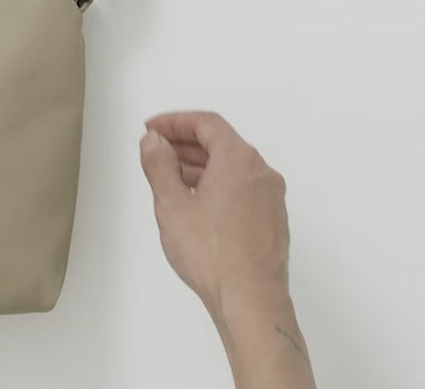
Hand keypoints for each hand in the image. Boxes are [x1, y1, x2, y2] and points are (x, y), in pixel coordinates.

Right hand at [139, 111, 314, 388]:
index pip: (206, 123)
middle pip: (221, 143)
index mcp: (240, 159)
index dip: (174, 121)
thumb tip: (154, 141)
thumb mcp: (172, 204)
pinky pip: (242, 189)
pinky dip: (218, 186)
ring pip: (232, 168)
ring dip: (200, 166)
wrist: (252, 303)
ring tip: (171, 179)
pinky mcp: (273, 223)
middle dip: (185, 144)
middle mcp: (262, 173)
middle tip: (156, 151)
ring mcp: (271, 199)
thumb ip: (159, 164)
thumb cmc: (211, 253)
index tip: (151, 129)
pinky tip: (197, 206)